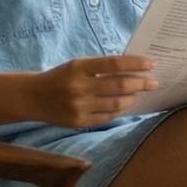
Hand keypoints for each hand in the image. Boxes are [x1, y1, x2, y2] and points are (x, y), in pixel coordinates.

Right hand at [24, 55, 157, 127]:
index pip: (114, 64)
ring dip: (132, 98)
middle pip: (120, 86)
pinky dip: (119, 110)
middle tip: (153, 82)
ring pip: (116, 104)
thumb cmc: (60, 77)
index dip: (136, 64)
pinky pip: (107, 117)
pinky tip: (125, 105)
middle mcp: (79, 87)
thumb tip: (132, 69)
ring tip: (139, 94)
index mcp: (79, 67)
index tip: (151, 64)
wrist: (32, 97)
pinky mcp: (79, 122)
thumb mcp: (76, 65)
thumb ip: (100, 67)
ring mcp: (79, 107)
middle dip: (141, 84)